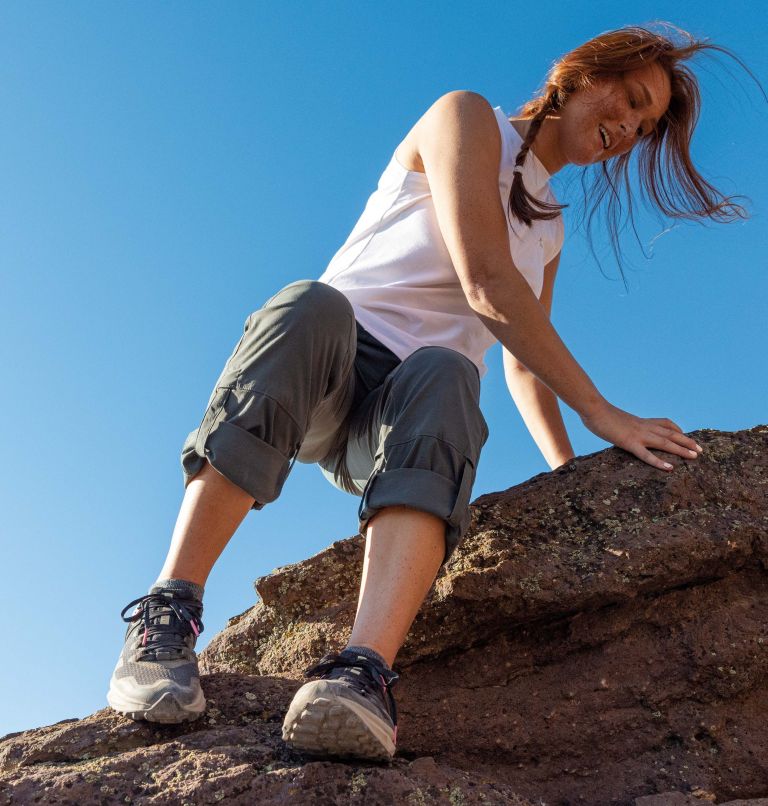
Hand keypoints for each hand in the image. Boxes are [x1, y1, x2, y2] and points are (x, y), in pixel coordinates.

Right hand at [580, 401, 702, 470]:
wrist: (593, 408)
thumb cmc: (598, 413)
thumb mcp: (614, 418)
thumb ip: (620, 424)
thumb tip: (617, 427)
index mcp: (640, 421)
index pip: (664, 422)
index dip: (677, 429)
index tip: (685, 435)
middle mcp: (643, 426)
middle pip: (671, 433)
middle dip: (687, 441)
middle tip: (700, 450)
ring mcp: (638, 435)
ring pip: (665, 442)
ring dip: (681, 449)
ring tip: (695, 456)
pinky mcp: (629, 443)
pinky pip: (646, 455)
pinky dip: (659, 462)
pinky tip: (669, 468)